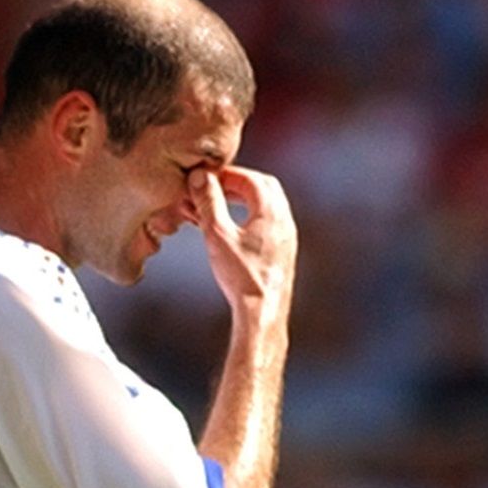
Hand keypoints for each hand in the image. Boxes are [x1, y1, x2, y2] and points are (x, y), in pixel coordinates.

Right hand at [189, 166, 296, 317]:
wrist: (262, 312)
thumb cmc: (242, 277)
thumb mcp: (217, 234)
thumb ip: (209, 202)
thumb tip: (201, 178)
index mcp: (272, 212)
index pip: (251, 179)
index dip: (227, 175)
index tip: (207, 178)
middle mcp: (285, 221)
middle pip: (264, 187)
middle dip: (237, 183)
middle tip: (215, 187)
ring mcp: (287, 237)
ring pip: (267, 205)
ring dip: (243, 200)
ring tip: (219, 207)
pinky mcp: (283, 252)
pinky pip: (269, 223)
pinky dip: (250, 216)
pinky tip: (233, 229)